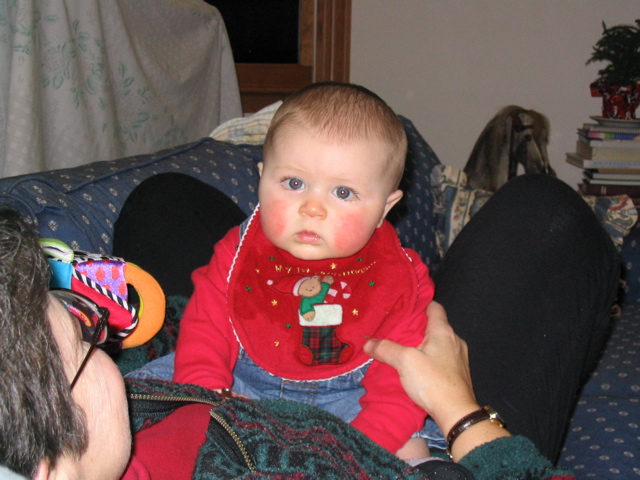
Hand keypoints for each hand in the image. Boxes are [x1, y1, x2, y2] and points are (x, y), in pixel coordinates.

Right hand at [364, 302, 508, 459]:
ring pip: (439, 343)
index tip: (406, 305)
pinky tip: (419, 367)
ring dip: (424, 344)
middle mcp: (455, 341)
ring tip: (406, 348)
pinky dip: (431, 357)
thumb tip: (368, 343)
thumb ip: (386, 349)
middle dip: (418, 326)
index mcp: (444, 332)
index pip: (434, 307)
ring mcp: (459, 358)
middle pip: (436, 326)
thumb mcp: (405, 362)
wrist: (457, 414)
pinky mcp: (459, 373)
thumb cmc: (433, 382)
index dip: (421, 303)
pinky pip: (442, 358)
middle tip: (398, 329)